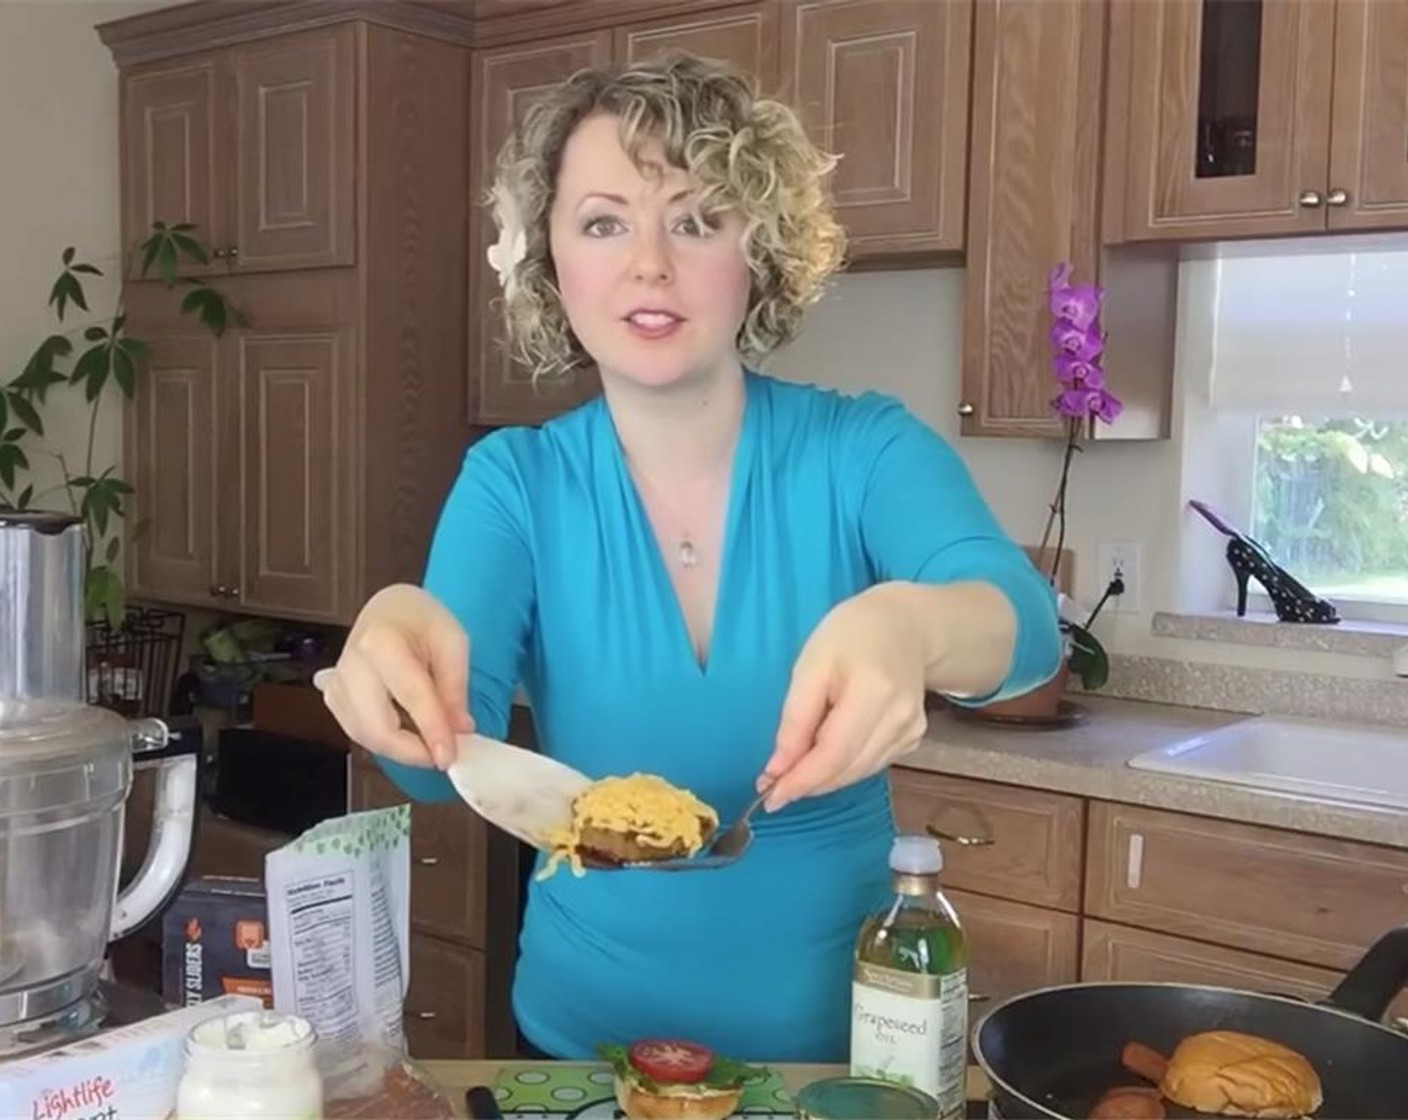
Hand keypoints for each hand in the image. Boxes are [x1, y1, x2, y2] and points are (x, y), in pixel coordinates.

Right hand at [312, 584, 472, 769]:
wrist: (391, 609)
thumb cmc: (422, 620)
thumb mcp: (453, 641)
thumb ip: (455, 687)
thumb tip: (459, 730)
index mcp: (381, 641)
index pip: (411, 696)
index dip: (432, 731)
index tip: (449, 758)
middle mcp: (351, 664)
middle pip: (377, 727)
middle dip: (412, 752)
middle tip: (444, 755)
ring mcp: (336, 682)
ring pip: (364, 736)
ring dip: (400, 748)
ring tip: (430, 739)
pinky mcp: (333, 696)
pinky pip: (357, 731)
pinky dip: (385, 740)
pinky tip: (407, 730)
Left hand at [760, 584, 929, 811]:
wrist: (903, 626)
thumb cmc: (849, 636)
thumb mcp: (810, 666)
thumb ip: (795, 719)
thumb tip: (778, 768)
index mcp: (873, 692)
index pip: (834, 753)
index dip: (801, 780)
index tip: (770, 797)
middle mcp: (900, 718)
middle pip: (847, 769)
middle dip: (807, 784)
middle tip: (772, 788)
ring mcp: (912, 731)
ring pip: (858, 773)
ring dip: (823, 780)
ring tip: (793, 773)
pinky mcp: (914, 738)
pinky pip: (871, 765)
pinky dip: (843, 768)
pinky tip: (826, 756)